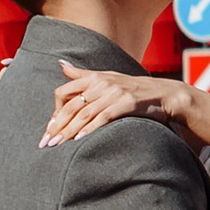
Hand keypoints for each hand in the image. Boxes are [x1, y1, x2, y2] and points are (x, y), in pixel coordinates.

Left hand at [41, 64, 192, 146]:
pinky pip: (103, 117)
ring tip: (57, 145)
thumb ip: (82, 75)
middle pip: (71, 106)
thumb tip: (61, 64)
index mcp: (94, 77)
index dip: (54, 111)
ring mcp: (114, 93)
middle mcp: (102, 83)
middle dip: (57, 126)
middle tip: (46, 142)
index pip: (64, 92)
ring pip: (84, 114)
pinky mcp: (126, 103)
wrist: (164, 94)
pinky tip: (79, 140)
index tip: (49, 128)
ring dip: (68, 131)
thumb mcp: (107, 77)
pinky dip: (90, 129)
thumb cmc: (133, 88)